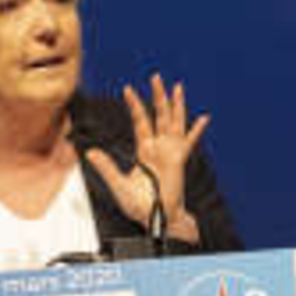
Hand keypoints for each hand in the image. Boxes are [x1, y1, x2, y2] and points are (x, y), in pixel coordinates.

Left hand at [85, 74, 210, 244]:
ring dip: (176, 105)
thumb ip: (106, 168)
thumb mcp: (118, 185)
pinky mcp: (180, 160)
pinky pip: (190, 142)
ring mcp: (171, 152)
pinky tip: (204, 118)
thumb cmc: (140, 205)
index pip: (140, 121)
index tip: (128, 90)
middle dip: (157, 96)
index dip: (135, 105)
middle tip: (155, 77)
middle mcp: (159, 147)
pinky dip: (197, 130)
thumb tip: (90, 153)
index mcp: (144, 150)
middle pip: (159, 115)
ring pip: (174, 122)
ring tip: (177, 87)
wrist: (156, 218)